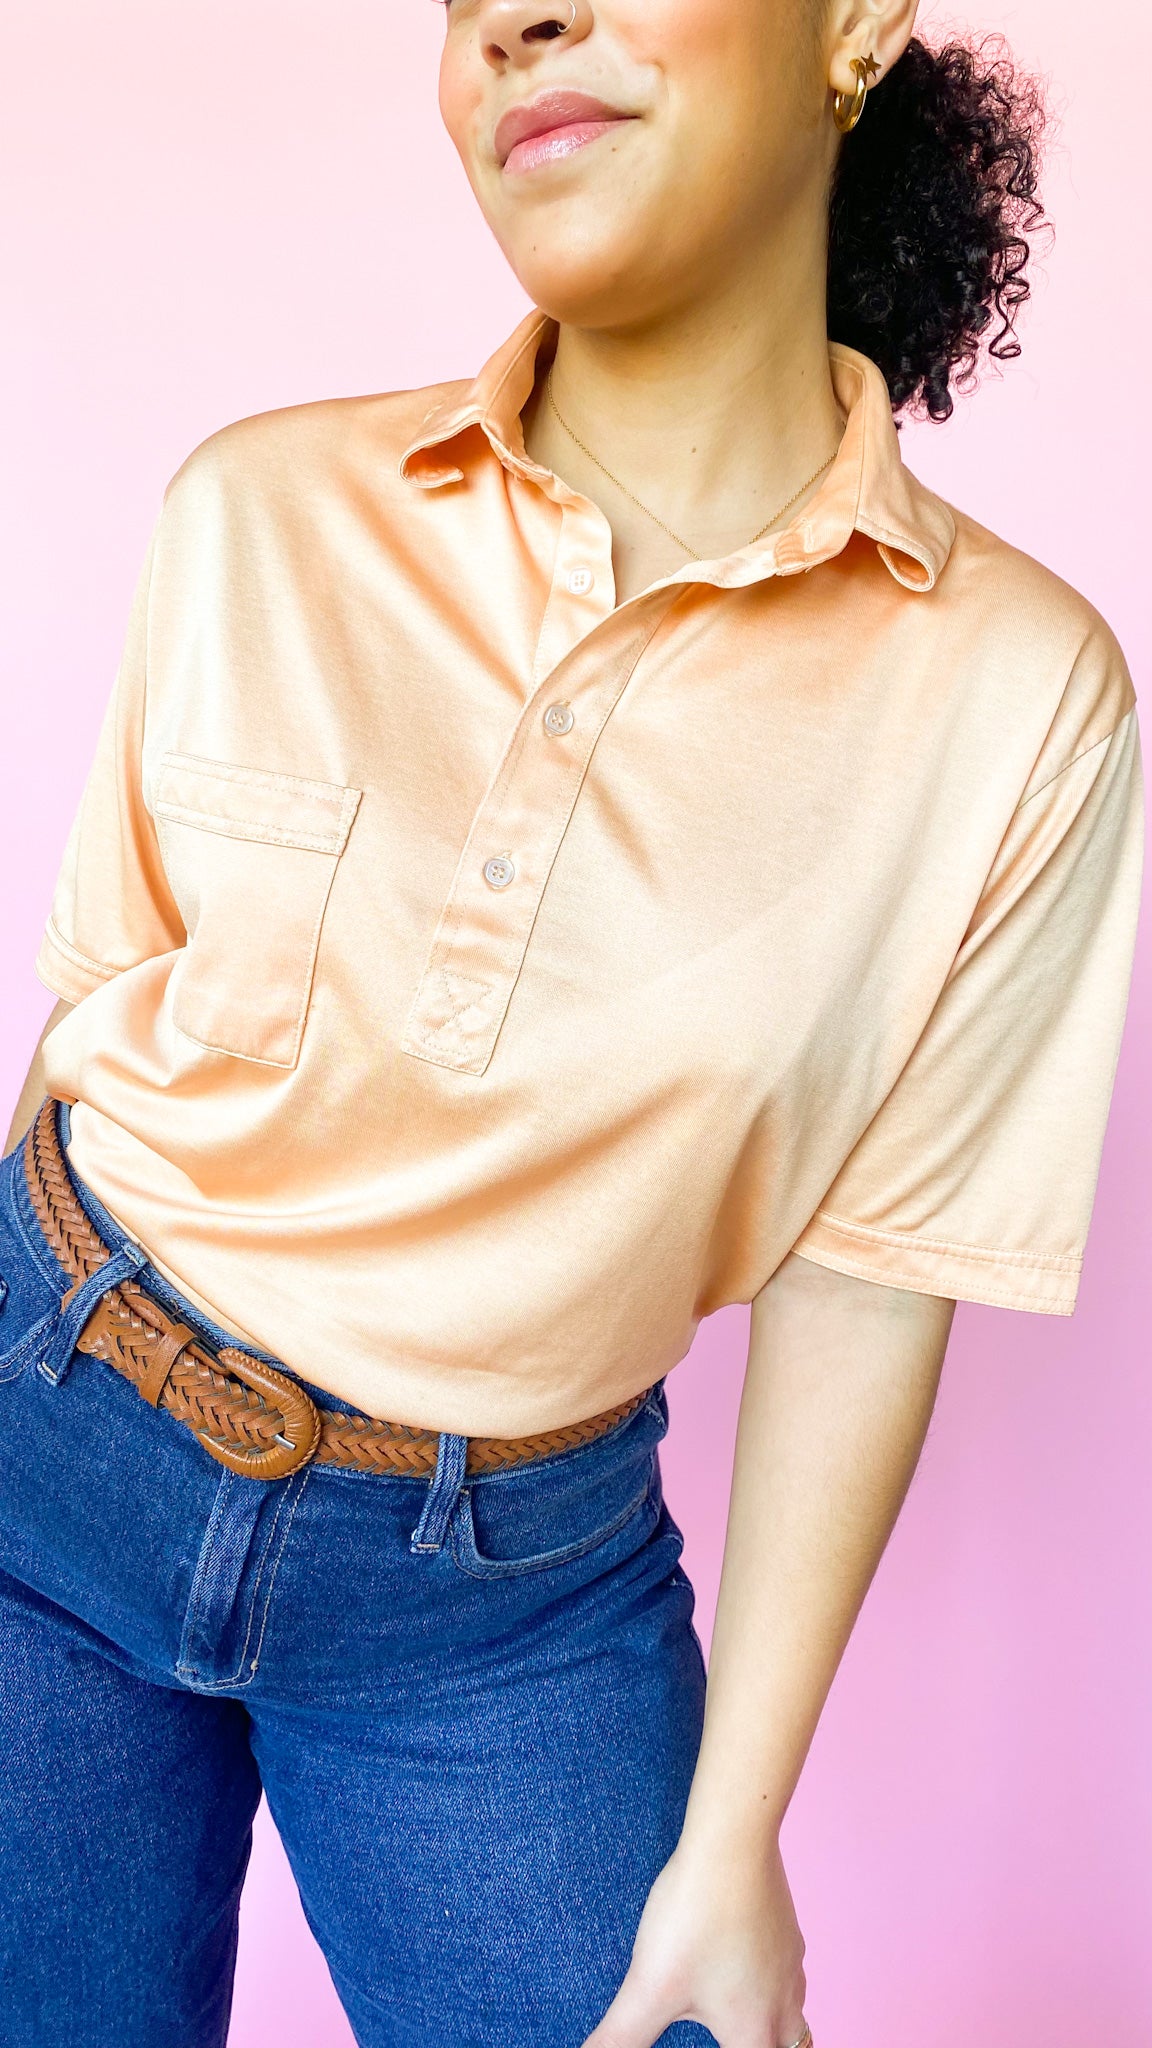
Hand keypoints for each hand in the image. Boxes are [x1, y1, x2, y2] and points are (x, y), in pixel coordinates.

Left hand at [581, 1833, 807, 2047]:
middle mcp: (784, 2002)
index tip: (718, 2043)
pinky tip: (741, 1960)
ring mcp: (789, 1962)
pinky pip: (787, 1969)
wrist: (734, 1842)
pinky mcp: (786, 1928)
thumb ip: (619, 2037)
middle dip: (769, 2047)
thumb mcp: (649, 1986)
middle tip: (737, 2037)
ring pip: (795, 2011)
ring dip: (774, 2022)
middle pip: (793, 2047)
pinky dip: (770, 1980)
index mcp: (754, 2029)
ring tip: (741, 2014)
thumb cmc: (695, 1914)